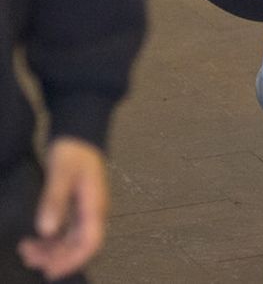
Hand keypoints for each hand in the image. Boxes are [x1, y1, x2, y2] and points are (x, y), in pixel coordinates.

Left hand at [16, 137, 106, 281]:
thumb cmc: (73, 152)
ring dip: (51, 250)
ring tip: (26, 250)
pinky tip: (33, 240)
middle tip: (29, 258)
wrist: (78, 133)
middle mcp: (92, 213)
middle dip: (56, 257)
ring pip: (71, 241)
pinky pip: (65, 232)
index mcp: (94, 206)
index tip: (50, 270)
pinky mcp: (76, 208)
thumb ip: (54, 201)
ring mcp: (85, 211)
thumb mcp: (61, 173)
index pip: (90, 243)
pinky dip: (50, 240)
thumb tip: (46, 231)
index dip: (72, 261)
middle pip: (80, 246)